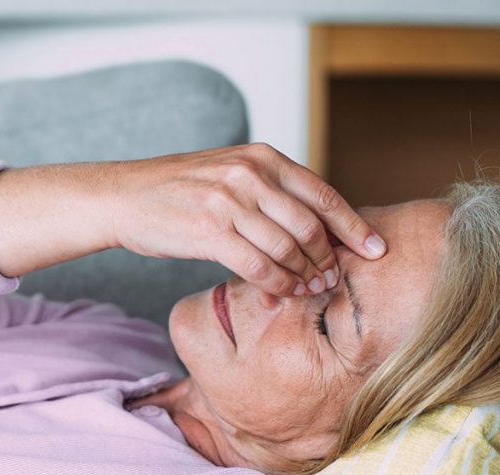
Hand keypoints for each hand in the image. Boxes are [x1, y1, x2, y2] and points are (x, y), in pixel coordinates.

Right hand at [106, 143, 386, 296]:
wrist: (124, 197)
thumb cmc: (179, 191)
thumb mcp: (231, 173)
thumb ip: (271, 190)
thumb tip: (317, 225)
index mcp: (262, 158)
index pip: (324, 194)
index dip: (354, 226)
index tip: (376, 250)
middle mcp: (250, 174)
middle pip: (311, 226)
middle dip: (329, 259)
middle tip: (334, 281)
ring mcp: (229, 201)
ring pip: (288, 248)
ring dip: (305, 276)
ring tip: (312, 290)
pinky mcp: (209, 231)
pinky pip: (259, 265)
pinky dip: (277, 284)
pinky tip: (281, 292)